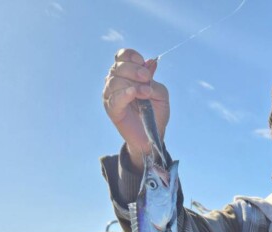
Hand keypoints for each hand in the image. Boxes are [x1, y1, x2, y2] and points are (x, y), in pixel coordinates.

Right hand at [102, 48, 169, 169]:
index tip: (142, 62)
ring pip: (115, 81)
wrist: (152, 135)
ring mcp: (111, 95)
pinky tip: (133, 94)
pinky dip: (124, 94)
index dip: (131, 56)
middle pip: (118, 66)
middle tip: (147, 78)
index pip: (122, 56)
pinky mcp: (111, 109)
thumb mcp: (160, 94)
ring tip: (146, 93)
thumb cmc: (155, 113)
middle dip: (134, 70)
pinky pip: (114, 98)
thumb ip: (154, 79)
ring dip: (133, 84)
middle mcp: (115, 81)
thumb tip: (150, 62)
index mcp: (126, 74)